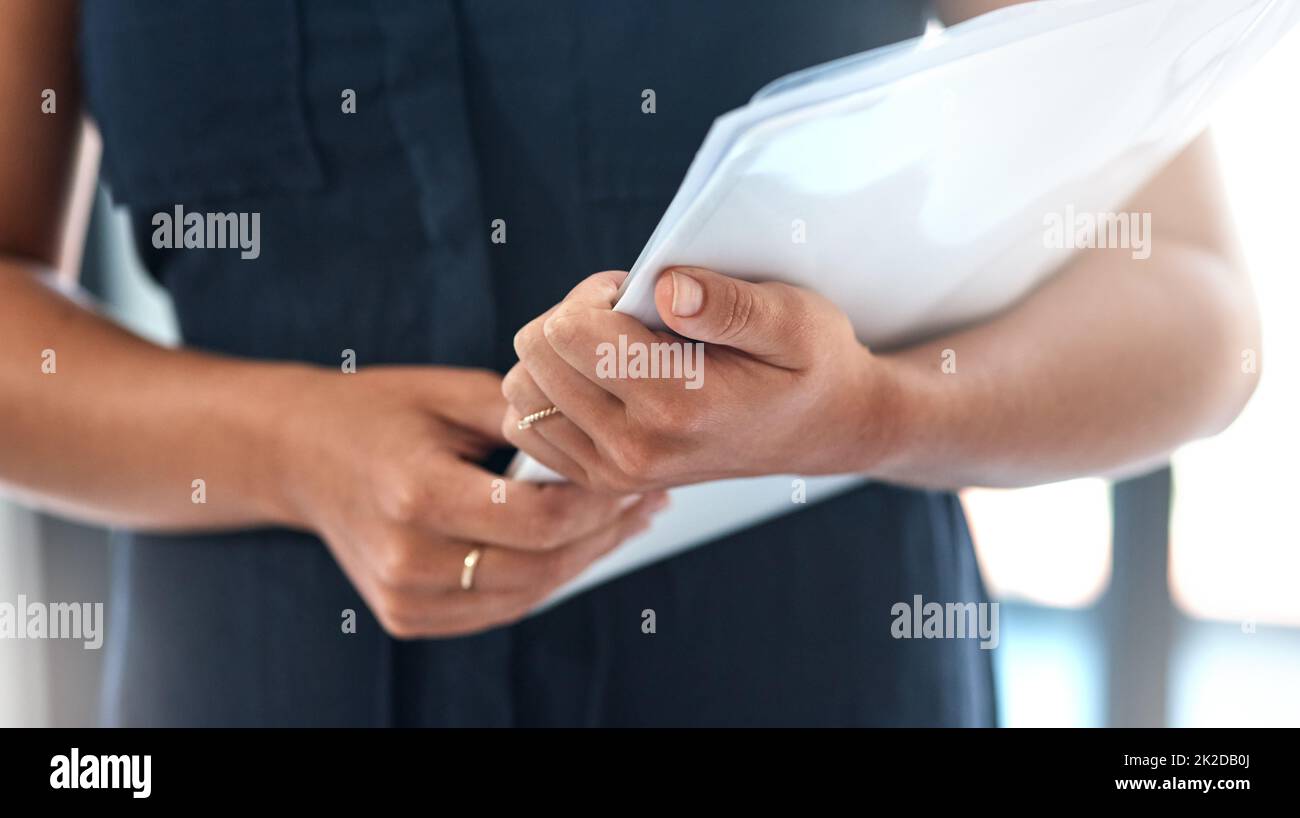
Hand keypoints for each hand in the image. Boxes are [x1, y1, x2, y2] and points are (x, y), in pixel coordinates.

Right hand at [269, 366, 666, 637]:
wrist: (298, 454)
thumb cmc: (376, 412)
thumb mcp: (450, 394)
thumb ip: (525, 417)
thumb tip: (601, 437)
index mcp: (415, 492)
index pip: (537, 520)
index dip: (596, 503)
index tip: (629, 474)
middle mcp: (407, 556)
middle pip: (540, 565)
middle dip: (603, 533)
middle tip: (646, 500)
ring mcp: (403, 596)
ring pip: (527, 594)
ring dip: (584, 560)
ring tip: (626, 523)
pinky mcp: (406, 616)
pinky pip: (498, 608)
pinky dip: (544, 580)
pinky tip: (577, 548)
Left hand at [502, 268, 898, 491]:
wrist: (821, 429)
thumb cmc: (809, 365)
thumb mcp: (794, 318)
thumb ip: (730, 303)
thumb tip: (666, 289)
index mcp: (678, 404)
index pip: (570, 329)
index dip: (597, 294)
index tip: (638, 295)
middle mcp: (637, 448)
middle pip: (537, 354)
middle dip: (572, 319)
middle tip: (627, 318)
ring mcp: (615, 472)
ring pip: (523, 390)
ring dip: (557, 356)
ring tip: (614, 350)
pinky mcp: (602, 480)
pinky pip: (528, 427)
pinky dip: (550, 393)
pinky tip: (598, 381)